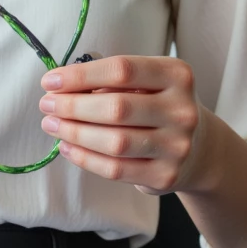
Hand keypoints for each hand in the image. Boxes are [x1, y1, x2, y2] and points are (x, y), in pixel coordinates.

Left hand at [38, 54, 211, 195]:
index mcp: (177, 75)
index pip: (122, 70)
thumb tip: (62, 85)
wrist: (200, 148)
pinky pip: (116, 169)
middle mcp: (182, 110)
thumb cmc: (159, 105)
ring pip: (115, 142)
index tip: (50, 81)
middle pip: (117, 108)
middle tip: (46, 105)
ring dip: (75, 133)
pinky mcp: (165, 176)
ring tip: (52, 125)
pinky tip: (67, 146)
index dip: (81, 75)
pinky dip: (85, 158)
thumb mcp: (148, 82)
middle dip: (73, 106)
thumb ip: (111, 79)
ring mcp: (177, 146)